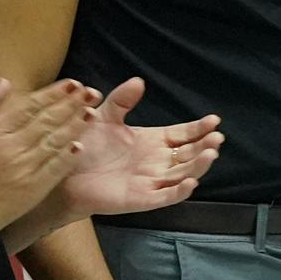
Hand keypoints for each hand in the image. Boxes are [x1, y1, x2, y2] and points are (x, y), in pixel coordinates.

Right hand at [0, 79, 89, 236]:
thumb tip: (5, 81)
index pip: (30, 106)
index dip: (54, 93)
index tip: (74, 83)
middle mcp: (9, 147)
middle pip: (46, 121)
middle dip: (72, 104)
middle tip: (92, 91)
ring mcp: (22, 168)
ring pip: (54, 141)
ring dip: (76, 126)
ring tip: (92, 112)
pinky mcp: (33, 188)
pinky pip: (55, 168)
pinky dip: (68, 156)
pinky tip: (82, 144)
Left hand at [55, 80, 223, 219]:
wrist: (63, 173)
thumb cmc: (85, 146)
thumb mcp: (104, 117)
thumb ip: (121, 101)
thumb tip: (139, 81)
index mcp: (153, 141)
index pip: (184, 135)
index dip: (199, 128)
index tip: (214, 120)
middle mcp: (157, 162)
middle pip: (189, 155)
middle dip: (205, 146)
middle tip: (217, 138)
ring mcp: (151, 182)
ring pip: (183, 175)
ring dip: (199, 166)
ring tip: (211, 154)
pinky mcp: (141, 199)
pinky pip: (165, 197)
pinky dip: (179, 191)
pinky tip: (191, 182)